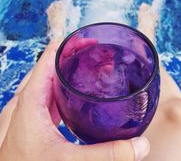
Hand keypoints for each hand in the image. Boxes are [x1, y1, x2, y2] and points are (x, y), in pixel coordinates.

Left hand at [0, 41, 149, 160]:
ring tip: (92, 65)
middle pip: (51, 65)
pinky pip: (54, 94)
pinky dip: (68, 86)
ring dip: (71, 70)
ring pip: (52, 79)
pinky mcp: (40, 120)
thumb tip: (140, 145)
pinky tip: (82, 92)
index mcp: (32, 99)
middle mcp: (31, 100)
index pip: (48, 58)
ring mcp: (35, 109)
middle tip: (97, 51)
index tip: (90, 39)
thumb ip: (106, 153)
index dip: (68, 44)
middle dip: (73, 55)